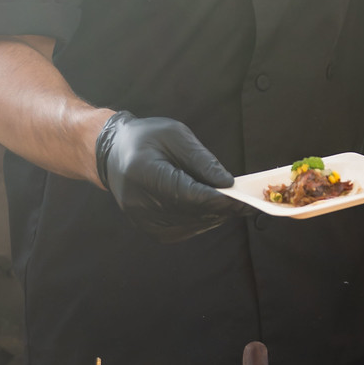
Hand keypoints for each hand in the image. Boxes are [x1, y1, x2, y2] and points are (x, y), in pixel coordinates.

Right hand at [94, 112, 235, 240]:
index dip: (218, 200)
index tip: (244, 201)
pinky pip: (183, 229)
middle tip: (250, 204)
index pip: (187, 193)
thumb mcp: (175, 135)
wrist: (113, 154)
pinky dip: (202, 220)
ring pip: (190, 224)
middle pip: (191, 212)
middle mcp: (139, 201)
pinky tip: (213, 209)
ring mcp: (142, 219)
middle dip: (223, 209)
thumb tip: (227, 183)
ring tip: (236, 204)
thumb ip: (201, 159)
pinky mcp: (149, 229)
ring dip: (215, 216)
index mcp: (143, 172)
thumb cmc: (146, 138)